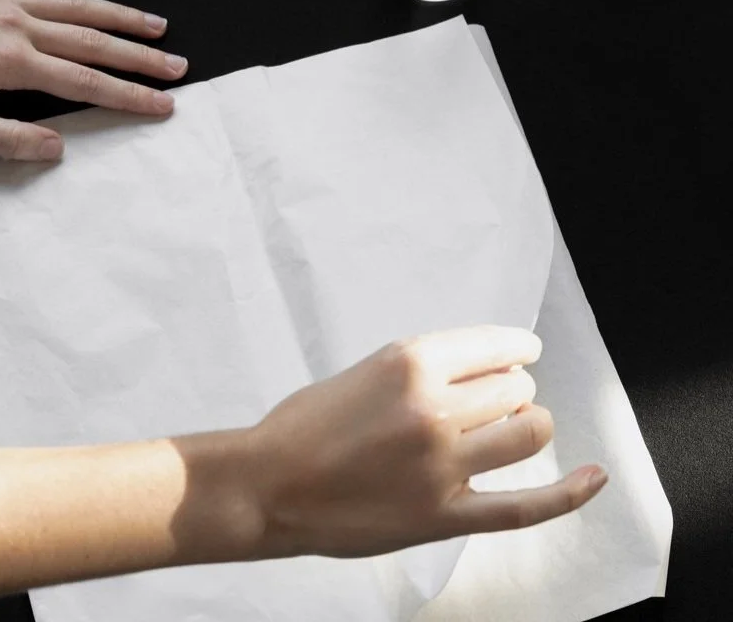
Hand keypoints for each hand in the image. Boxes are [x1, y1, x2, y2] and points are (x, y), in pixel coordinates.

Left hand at [0, 0, 187, 161]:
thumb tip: (57, 148)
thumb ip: (7, 140)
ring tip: (158, 27)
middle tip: (178, 67)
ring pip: (78, 7)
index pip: (87, 83)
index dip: (130, 96)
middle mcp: (20, 27)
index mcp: (15, 63)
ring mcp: (7, 3)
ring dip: (121, 18)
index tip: (164, 104)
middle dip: (141, 57)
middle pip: (94, 43)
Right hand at [246, 326, 606, 558]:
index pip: (494, 345)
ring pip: (528, 432)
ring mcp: (442, 465)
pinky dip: (568, 493)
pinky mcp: (443, 516)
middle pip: (515, 387)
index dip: (517, 348)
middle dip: (511, 390)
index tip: (524, 352)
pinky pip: (524, 507)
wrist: (266, 485)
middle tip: (493, 400)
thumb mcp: (361, 373)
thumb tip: (478, 373)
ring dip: (527, 423)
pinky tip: (594, 476)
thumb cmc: (301, 427)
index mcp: (409, 363)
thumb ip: (419, 371)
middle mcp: (433, 407)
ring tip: (513, 426)